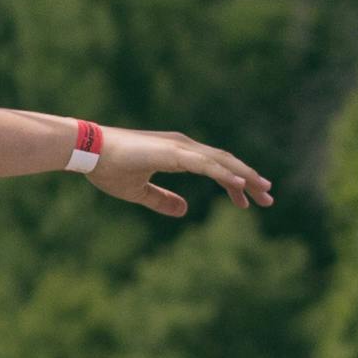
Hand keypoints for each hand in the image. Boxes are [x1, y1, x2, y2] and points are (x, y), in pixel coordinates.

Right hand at [93, 128, 270, 221]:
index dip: (233, 184)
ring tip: (265, 191)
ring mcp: (180, 147)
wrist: (88, 151)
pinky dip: (227, 174)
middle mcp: (184, 147)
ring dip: (246, 177)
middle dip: (249, 180)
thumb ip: (161, 200)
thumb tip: (184, 210)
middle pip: (225, 163)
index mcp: (177, 154)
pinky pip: (207, 164)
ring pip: (223, 162)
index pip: (214, 168)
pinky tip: (242, 185)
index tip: (246, 201)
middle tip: (269, 197)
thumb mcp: (138, 191)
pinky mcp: (174, 153)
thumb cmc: (108, 168)